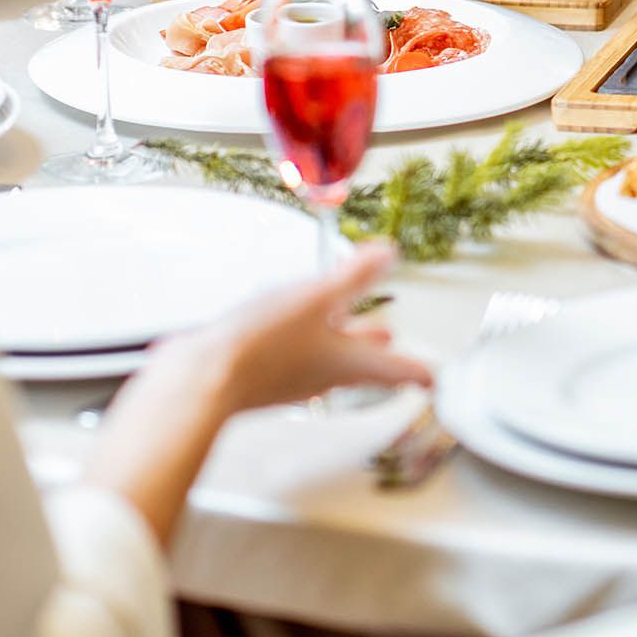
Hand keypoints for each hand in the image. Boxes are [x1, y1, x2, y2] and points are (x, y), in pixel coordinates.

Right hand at [163, 241, 431, 413]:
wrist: (200, 381)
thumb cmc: (260, 346)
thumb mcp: (315, 298)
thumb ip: (354, 277)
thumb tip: (389, 255)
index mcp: (346, 362)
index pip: (396, 370)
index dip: (419, 371)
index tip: (435, 378)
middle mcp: (321, 376)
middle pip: (361, 364)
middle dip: (378, 351)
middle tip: (392, 343)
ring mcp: (290, 379)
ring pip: (325, 358)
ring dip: (340, 340)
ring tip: (348, 325)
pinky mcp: (260, 375)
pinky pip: (291, 355)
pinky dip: (302, 339)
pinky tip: (289, 325)